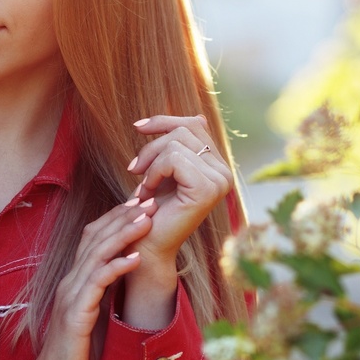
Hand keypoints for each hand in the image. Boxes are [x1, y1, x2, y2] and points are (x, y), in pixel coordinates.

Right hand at [25, 197, 156, 359]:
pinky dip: (117, 267)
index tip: (140, 203)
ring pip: (97, 254)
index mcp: (76, 281)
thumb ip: (107, 295)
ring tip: (147, 218)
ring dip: (123, 234)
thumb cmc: (78, 356)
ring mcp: (71, 296)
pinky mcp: (75, 314)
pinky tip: (136, 257)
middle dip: (123, 216)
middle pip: (96, 238)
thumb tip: (131, 277)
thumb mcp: (97, 318)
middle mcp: (70, 282)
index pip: (95, 239)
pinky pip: (97, 284)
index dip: (116, 219)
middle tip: (149, 198)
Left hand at [124, 114, 232, 299]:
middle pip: (183, 130)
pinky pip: (172, 159)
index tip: (138, 127)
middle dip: (151, 146)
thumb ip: (182, 143)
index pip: (194, 124)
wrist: (146, 244)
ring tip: (143, 186)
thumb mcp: (166, 168)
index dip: (163, 121)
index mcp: (219, 166)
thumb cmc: (152, 209)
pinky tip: (147, 192)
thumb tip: (199, 115)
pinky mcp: (206, 189)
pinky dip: (153, 172)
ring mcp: (219, 181)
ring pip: (175, 143)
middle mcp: (225, 173)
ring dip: (149, 163)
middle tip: (135, 170)